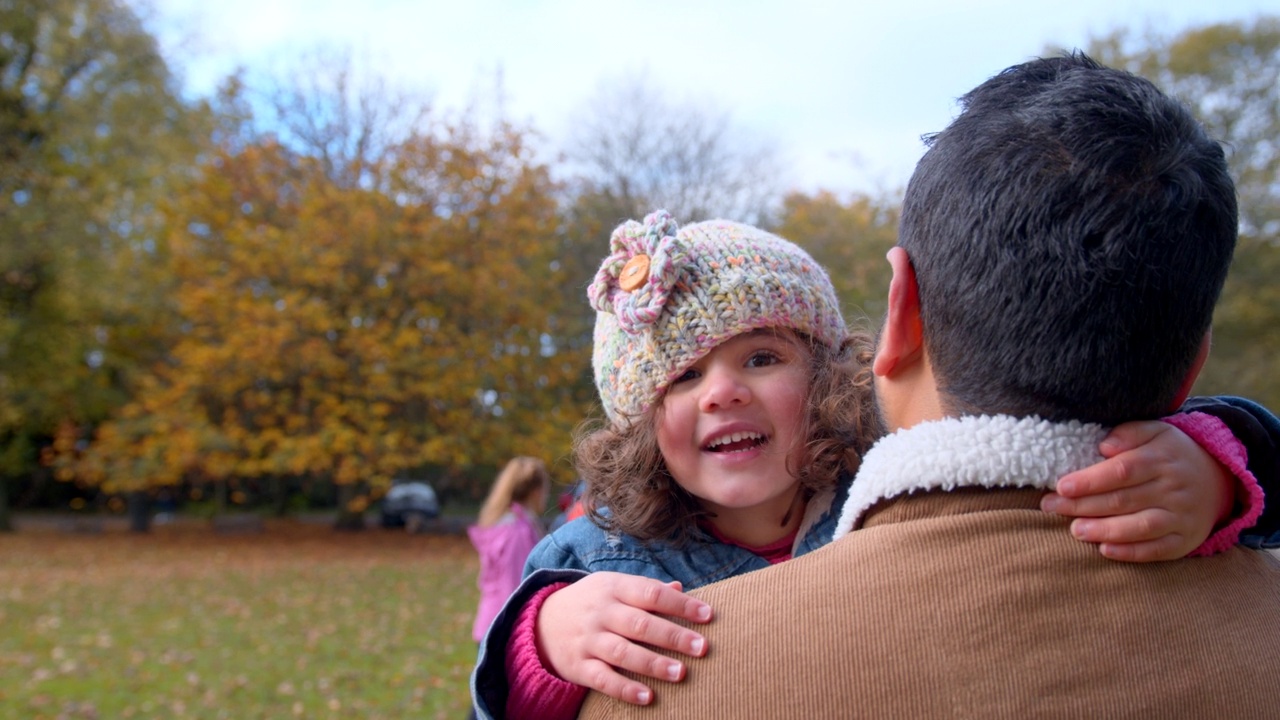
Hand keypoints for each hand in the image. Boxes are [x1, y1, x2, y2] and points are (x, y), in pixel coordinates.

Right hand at [535, 571, 712, 704]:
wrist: (541, 622)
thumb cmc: (591, 603)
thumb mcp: (613, 586)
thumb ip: (645, 589)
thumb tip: (680, 589)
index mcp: (614, 588)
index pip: (651, 593)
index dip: (681, 604)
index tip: (708, 615)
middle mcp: (601, 613)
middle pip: (640, 624)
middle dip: (673, 636)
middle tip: (702, 647)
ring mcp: (588, 640)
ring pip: (623, 652)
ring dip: (653, 663)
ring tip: (680, 673)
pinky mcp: (579, 666)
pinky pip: (602, 679)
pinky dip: (625, 689)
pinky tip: (647, 697)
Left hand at [1040, 420, 1233, 561]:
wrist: (1219, 479)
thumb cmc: (1171, 454)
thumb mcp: (1156, 432)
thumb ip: (1129, 433)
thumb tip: (1104, 445)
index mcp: (1162, 460)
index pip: (1122, 471)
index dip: (1090, 480)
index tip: (1061, 486)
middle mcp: (1174, 489)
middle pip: (1124, 500)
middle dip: (1084, 505)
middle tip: (1052, 508)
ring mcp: (1182, 516)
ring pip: (1141, 527)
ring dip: (1105, 530)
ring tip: (1075, 530)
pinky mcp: (1185, 540)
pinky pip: (1158, 549)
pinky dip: (1131, 552)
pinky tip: (1105, 550)